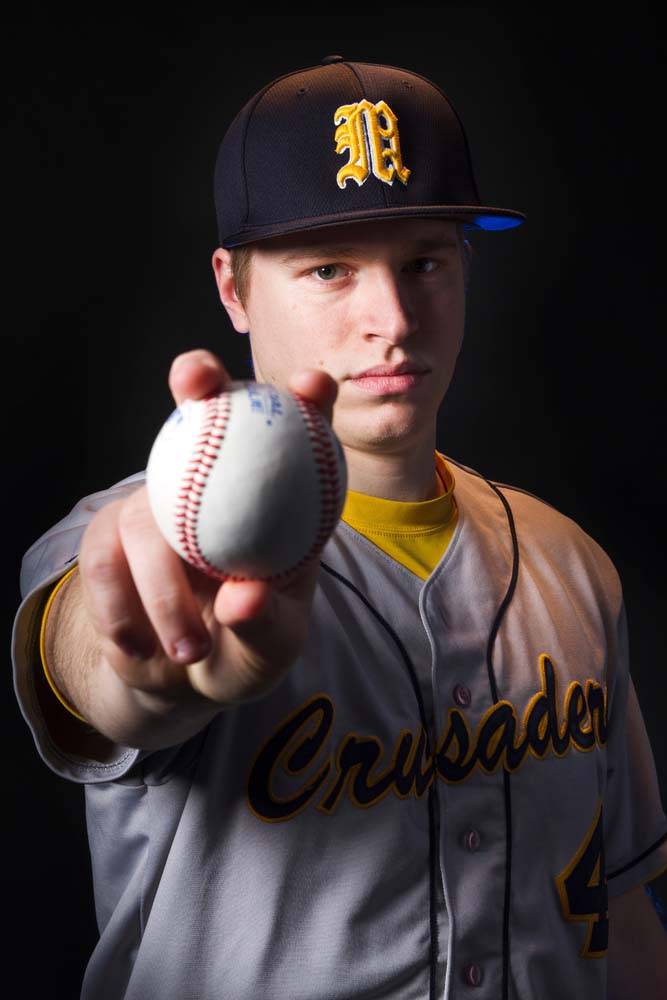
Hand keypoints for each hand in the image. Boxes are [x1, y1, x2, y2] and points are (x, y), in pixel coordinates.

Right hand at [78, 349, 338, 708]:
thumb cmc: (246, 644)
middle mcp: (210, 480)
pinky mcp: (106, 536)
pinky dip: (125, 612)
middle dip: (195, 374)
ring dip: (165, 593)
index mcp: (272, 495)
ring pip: (145, 519)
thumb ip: (264, 623)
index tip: (310, 386)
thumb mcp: (271, 645)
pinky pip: (103, 562)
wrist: (181, 677)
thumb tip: (243, 598)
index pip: (294, 430)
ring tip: (190, 651)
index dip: (305, 397)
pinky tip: (143, 651)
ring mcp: (153, 503)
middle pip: (200, 408)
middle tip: (195, 378)